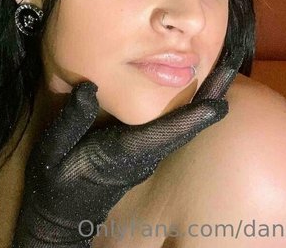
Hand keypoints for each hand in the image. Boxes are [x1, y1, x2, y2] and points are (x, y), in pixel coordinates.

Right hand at [12, 46, 243, 247]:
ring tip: (223, 72)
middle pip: (185, 125)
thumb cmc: (55, 183)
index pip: (166, 133)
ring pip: (183, 125)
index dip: (194, 117)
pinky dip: (191, 106)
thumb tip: (90, 88)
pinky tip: (197, 89)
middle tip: (232, 69)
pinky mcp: (143, 151)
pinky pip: (174, 126)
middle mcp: (143, 153)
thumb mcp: (52, 152)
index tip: (222, 103)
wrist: (60, 216)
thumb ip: (71, 122)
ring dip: (205, 99)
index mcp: (125, 152)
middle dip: (210, 98)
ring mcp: (146, 154)